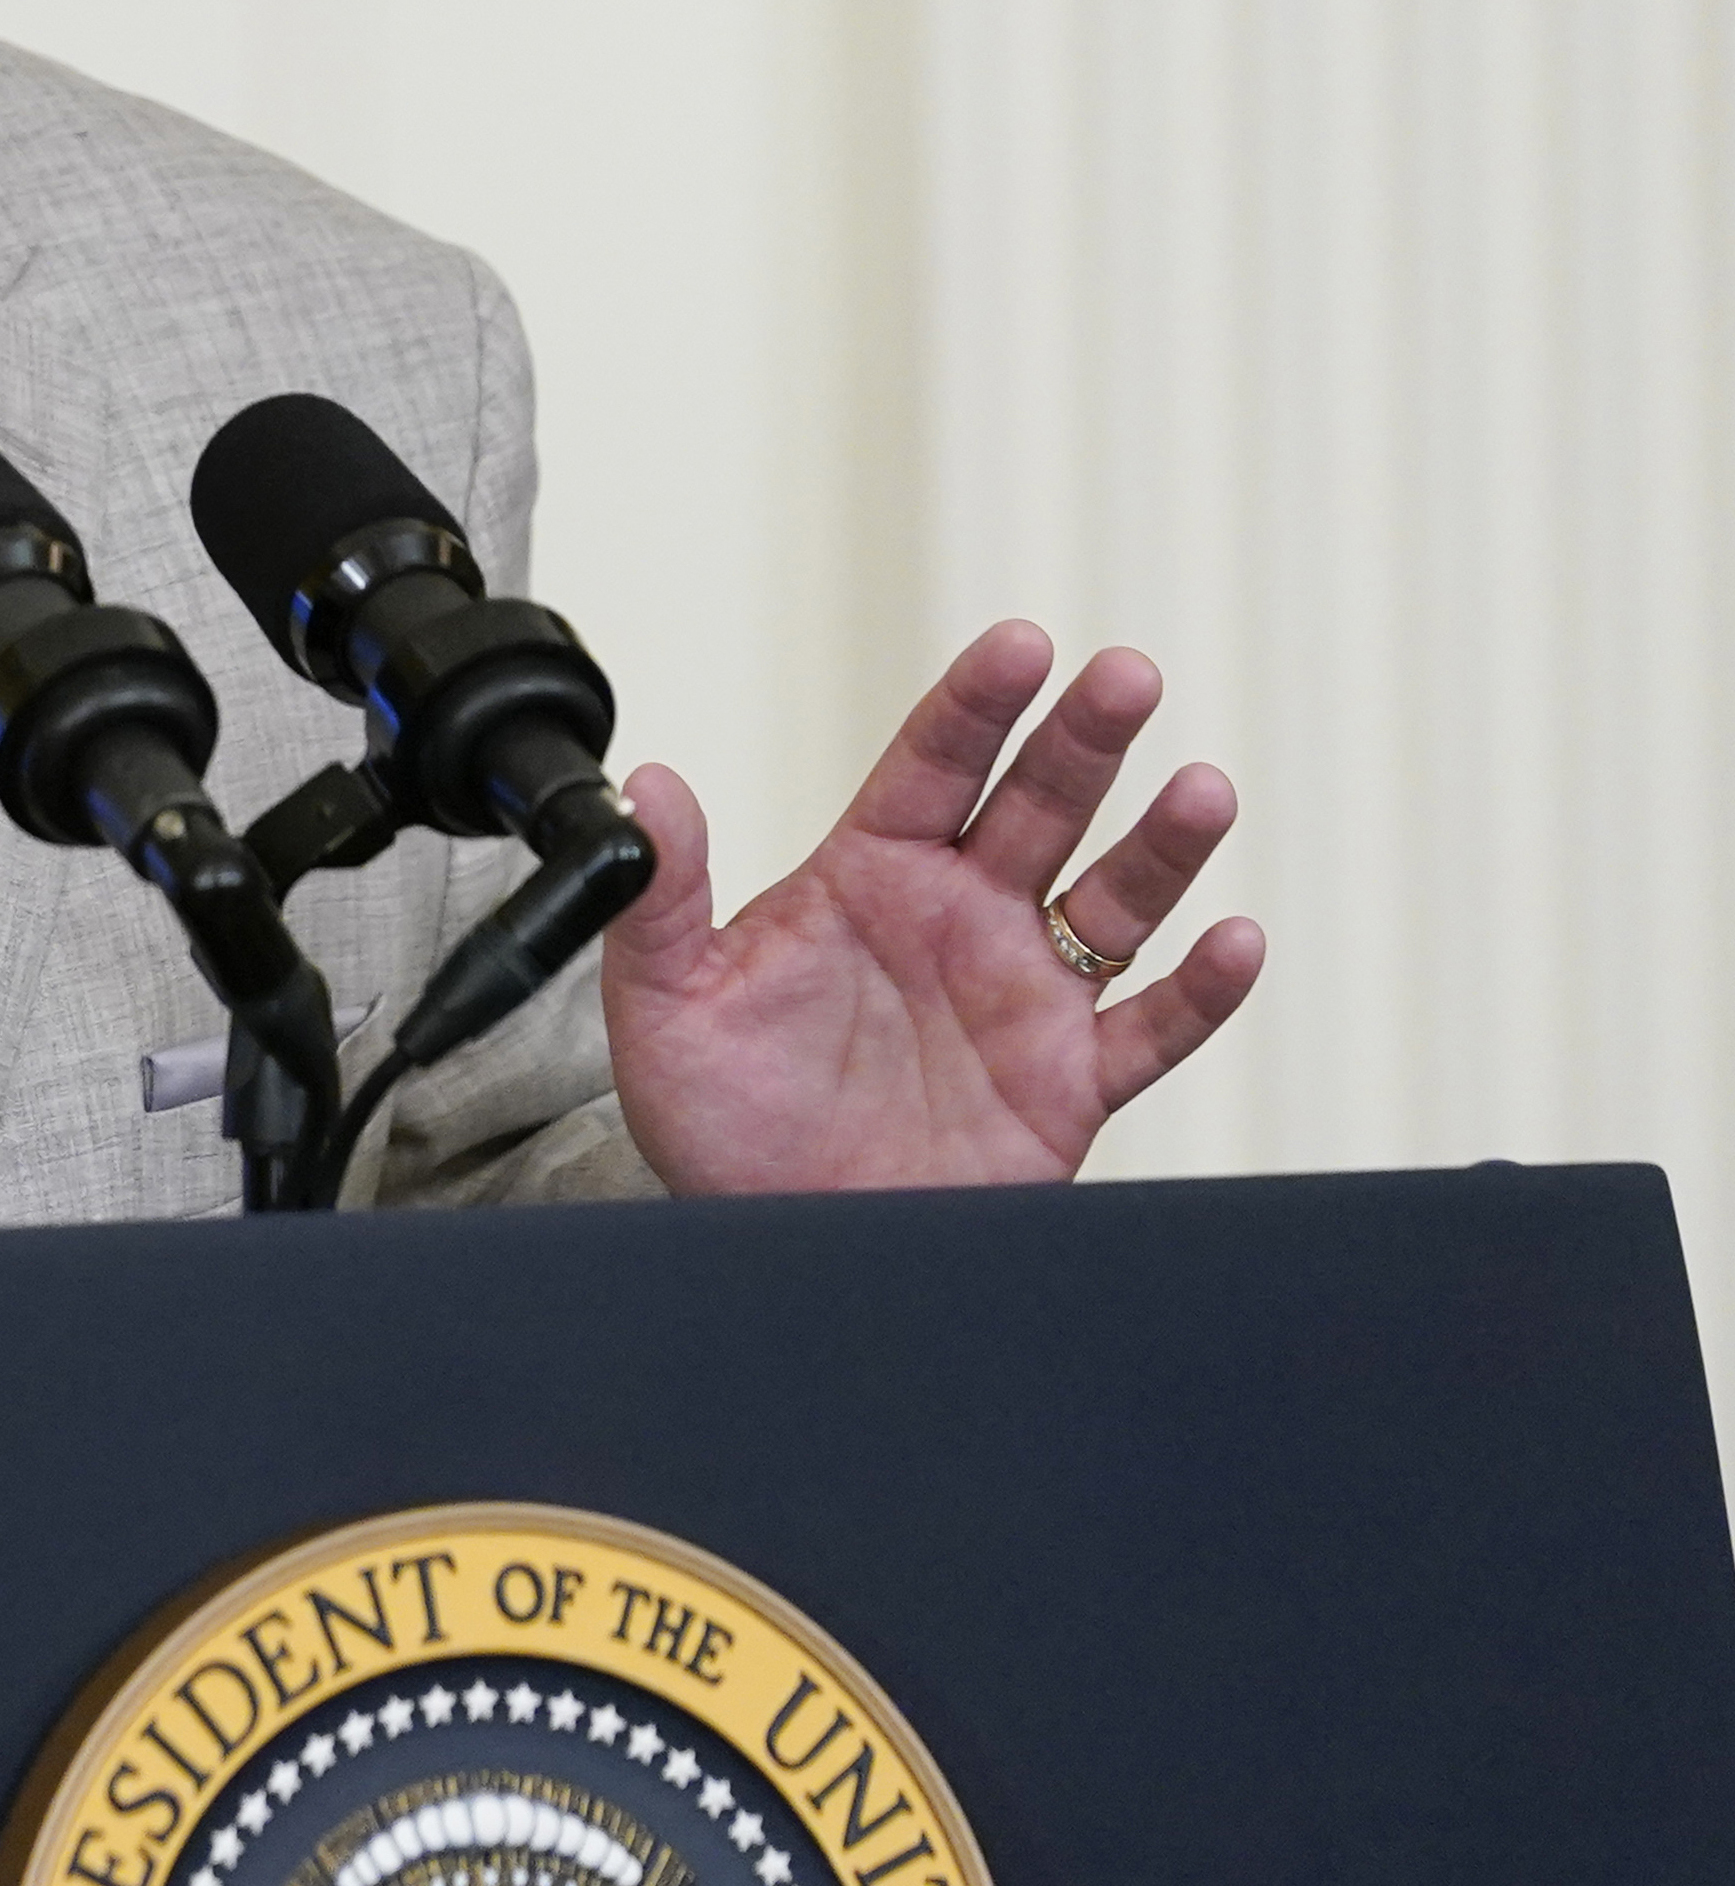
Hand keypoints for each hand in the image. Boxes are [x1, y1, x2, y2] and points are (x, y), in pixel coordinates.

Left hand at [601, 622, 1263, 1193]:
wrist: (774, 1239)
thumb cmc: (720, 1119)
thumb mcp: (666, 1001)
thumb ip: (666, 893)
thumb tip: (649, 787)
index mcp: (870, 879)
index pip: (932, 766)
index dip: (978, 705)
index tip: (1021, 646)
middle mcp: (959, 921)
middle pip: (1038, 808)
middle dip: (1083, 741)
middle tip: (1125, 677)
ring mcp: (1022, 998)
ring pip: (1112, 904)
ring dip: (1161, 848)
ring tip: (1202, 792)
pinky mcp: (1066, 1084)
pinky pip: (1152, 1031)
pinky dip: (1200, 991)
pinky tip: (1235, 942)